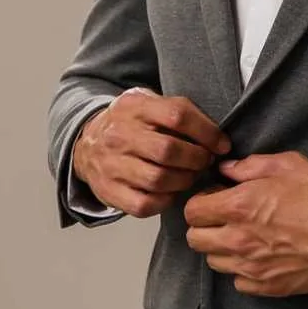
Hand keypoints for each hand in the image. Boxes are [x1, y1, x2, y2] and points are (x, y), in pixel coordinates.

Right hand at [72, 88, 230, 218]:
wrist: (86, 144)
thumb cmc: (131, 125)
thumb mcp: (148, 104)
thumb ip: (178, 111)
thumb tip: (217, 138)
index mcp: (134, 107)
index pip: (177, 115)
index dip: (207, 132)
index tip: (221, 144)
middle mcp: (119, 135)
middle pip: (169, 150)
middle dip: (197, 159)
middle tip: (206, 162)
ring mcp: (111, 164)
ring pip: (158, 179)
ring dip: (184, 181)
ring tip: (190, 176)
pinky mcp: (109, 191)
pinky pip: (144, 204)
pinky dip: (165, 201)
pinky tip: (171, 192)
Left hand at [183, 150, 307, 296]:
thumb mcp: (289, 165)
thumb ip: (251, 166)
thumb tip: (227, 169)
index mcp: (239, 206)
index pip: (192, 211)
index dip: (202, 202)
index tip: (217, 198)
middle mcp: (238, 239)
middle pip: (195, 240)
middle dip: (205, 227)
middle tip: (226, 219)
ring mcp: (251, 267)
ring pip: (214, 262)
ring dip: (222, 249)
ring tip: (245, 238)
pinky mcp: (267, 287)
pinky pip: (237, 282)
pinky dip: (243, 271)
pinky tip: (261, 258)